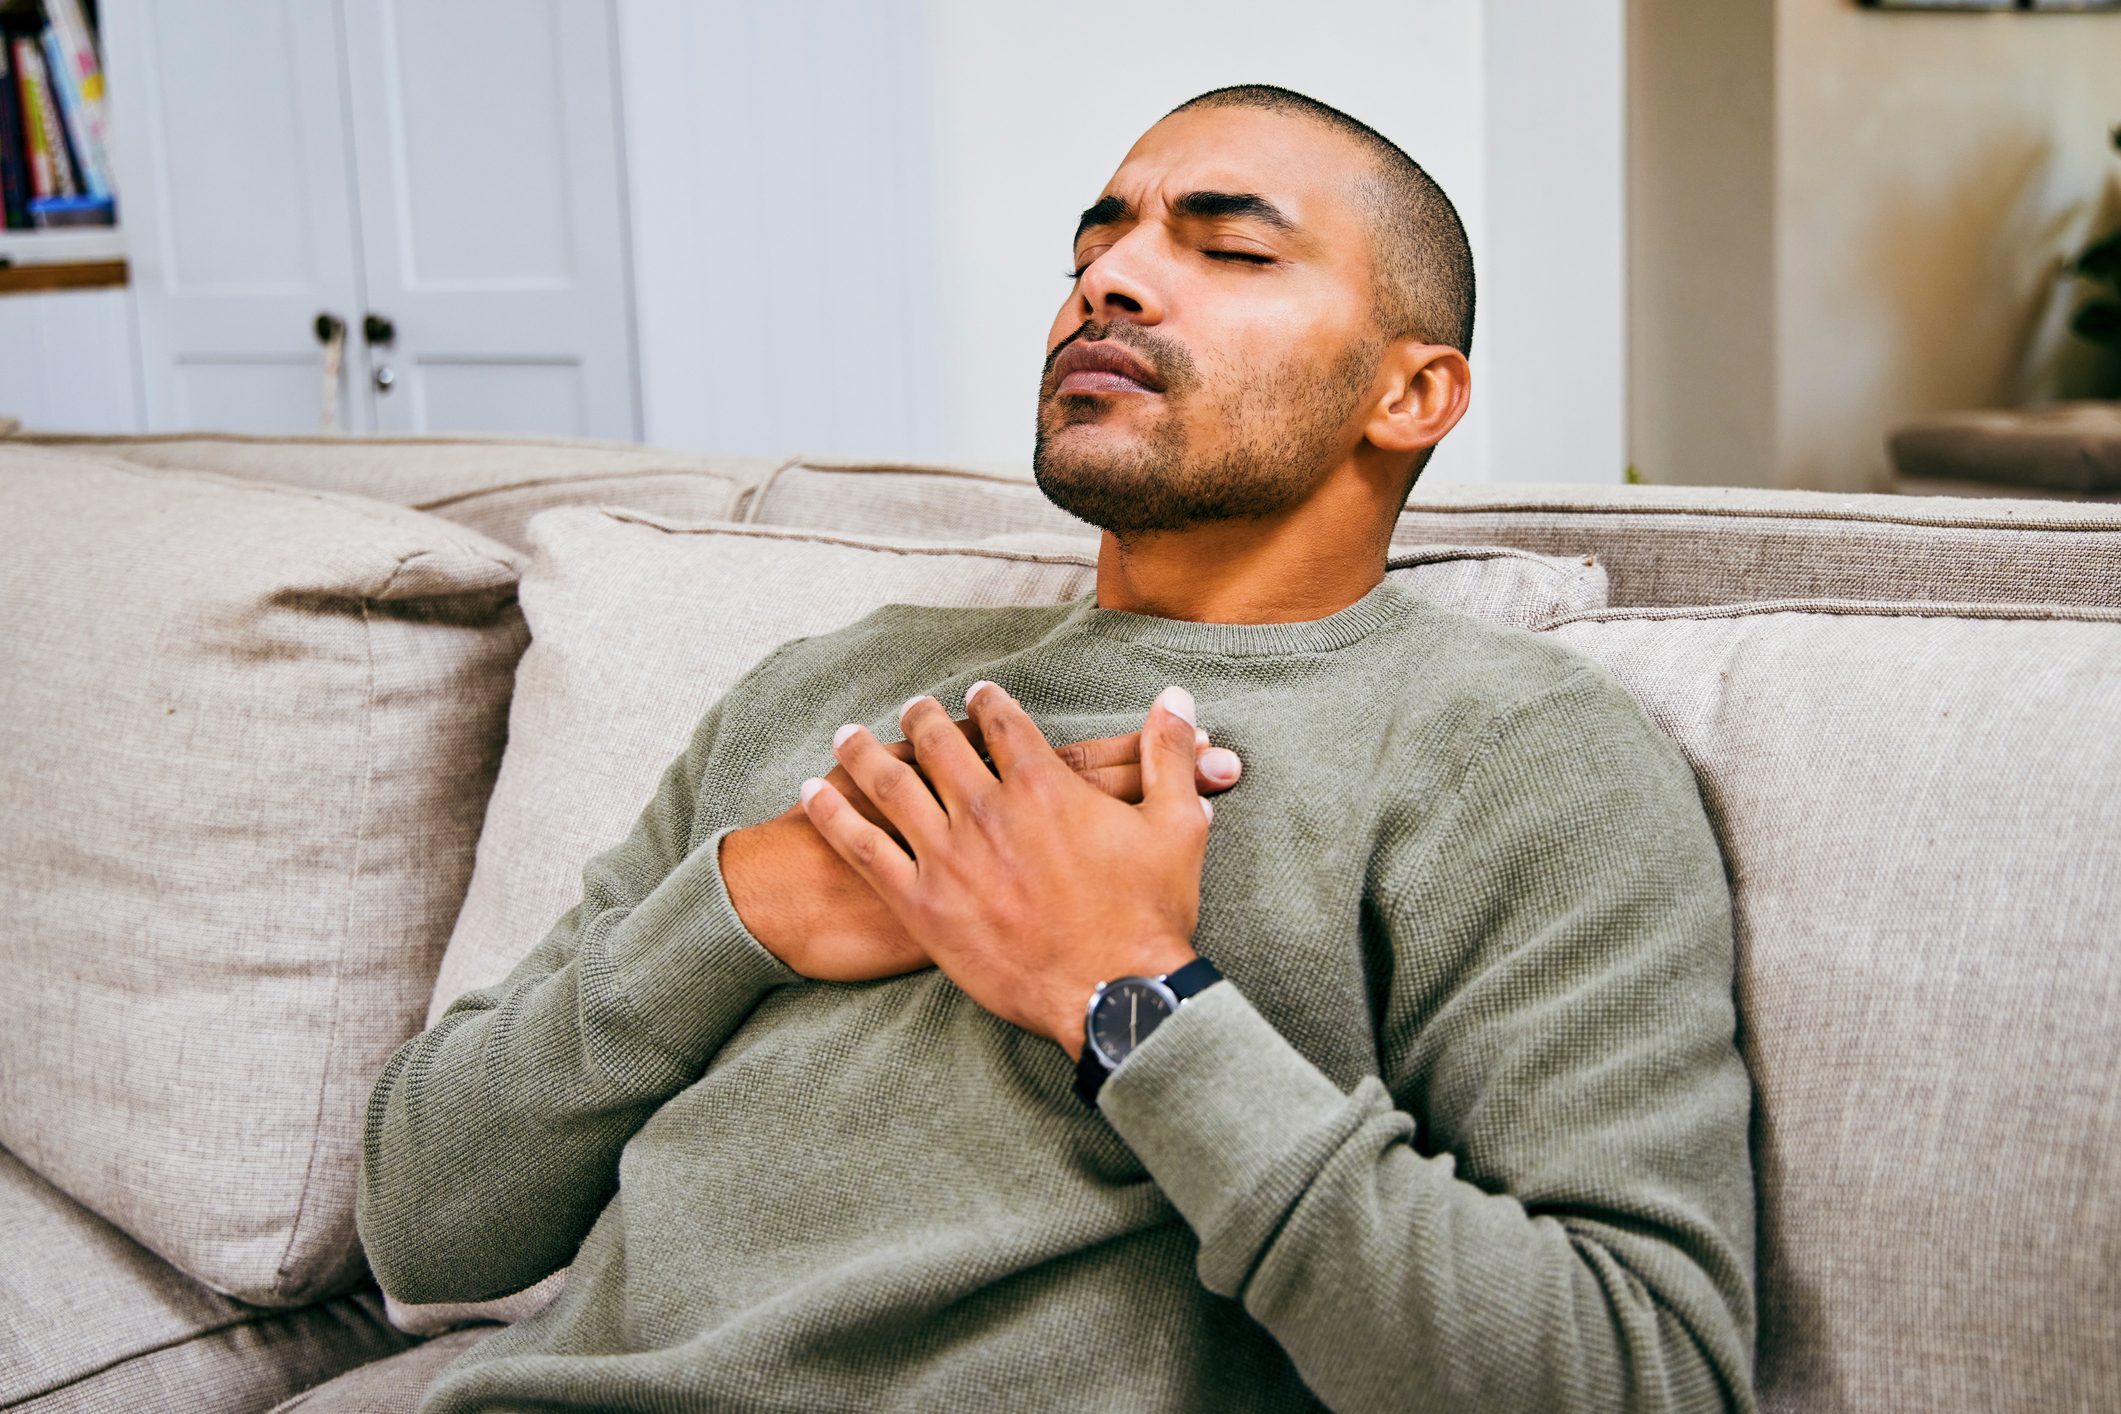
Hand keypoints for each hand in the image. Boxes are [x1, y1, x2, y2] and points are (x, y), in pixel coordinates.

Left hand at [798, 680, 1210, 1057]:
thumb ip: (1169, 753)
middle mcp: (988, 810)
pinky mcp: (921, 904)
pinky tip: (812, 791)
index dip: (987, 703)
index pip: (1005, 724)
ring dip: (866, 751)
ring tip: (849, 735)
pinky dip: (833, 814)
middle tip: (911, 708)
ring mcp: (949, 856)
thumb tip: (1177, 697)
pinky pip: (863, 848)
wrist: (1114, 994)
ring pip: (892, 784)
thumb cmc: (1149, 915)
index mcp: (1044, 785)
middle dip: (922, 718)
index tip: (975, 694)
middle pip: (941, 744)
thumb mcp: (1177, 825)